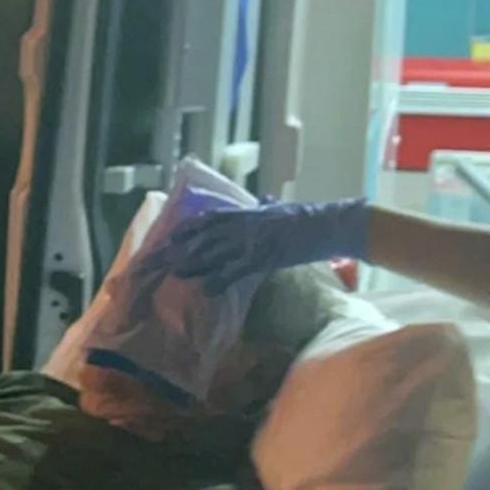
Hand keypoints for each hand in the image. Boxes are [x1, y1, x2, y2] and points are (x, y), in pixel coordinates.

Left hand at [166, 197, 369, 294]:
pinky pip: (236, 270)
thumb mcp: (280, 209)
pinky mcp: (264, 257)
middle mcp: (243, 224)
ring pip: (214, 252)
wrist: (330, 223)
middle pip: (203, 237)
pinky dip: (220, 280)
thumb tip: (264, 199)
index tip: (168, 238)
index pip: (208, 219)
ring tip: (175, 273)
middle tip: (160, 260)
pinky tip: (207, 290)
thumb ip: (266, 207)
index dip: (186, 229)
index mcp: (246, 213)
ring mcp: (252, 240)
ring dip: (193, 264)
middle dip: (179, 249)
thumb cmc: (307, 216)